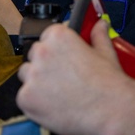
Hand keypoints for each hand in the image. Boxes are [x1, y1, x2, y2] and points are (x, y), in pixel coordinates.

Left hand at [16, 20, 134, 134]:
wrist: (110, 111)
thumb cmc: (108, 82)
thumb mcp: (105, 52)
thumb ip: (98, 35)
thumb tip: (100, 23)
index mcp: (58, 36)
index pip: (47, 37)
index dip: (55, 49)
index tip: (63, 59)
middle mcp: (41, 51)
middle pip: (34, 55)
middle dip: (45, 65)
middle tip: (62, 79)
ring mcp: (32, 75)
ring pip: (27, 75)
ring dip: (36, 82)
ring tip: (57, 94)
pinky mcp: (25, 98)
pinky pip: (24, 97)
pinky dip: (35, 102)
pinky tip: (52, 106)